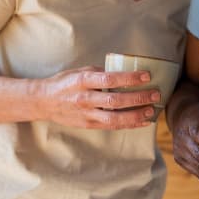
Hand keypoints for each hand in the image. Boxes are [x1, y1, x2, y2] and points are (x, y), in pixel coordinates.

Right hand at [38, 66, 161, 129]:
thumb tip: (124, 73)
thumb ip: (100, 73)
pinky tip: (143, 122)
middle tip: (155, 94)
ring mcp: (86, 114)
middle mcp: (84, 98)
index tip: (146, 76)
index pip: (109, 79)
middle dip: (138, 98)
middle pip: (115, 101)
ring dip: (136, 115)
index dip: (129, 78)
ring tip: (152, 111)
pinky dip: (129, 125)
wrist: (44, 101)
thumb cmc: (65, 83)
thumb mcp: (80, 71)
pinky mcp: (88, 125)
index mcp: (83, 80)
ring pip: (114, 119)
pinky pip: (112, 126)